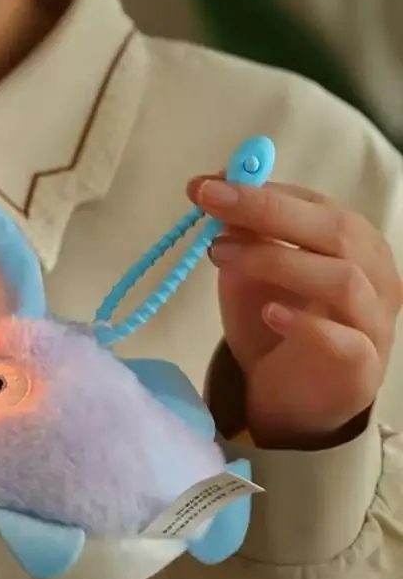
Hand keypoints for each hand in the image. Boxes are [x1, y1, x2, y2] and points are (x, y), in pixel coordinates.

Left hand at [189, 176, 402, 448]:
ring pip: (343, 279)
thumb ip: (241, 232)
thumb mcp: (248, 268)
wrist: (290, 393)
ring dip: (276, 260)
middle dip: (268, 209)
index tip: (206, 186)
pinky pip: (345, 341)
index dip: (260, 190)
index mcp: (348, 240)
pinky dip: (306, 324)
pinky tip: (269, 314)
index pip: (313, 202)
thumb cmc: (273, 318)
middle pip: (337, 230)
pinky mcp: (362, 365)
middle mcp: (372, 273)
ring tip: (219, 255)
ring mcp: (372, 320)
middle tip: (211, 202)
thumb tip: (215, 184)